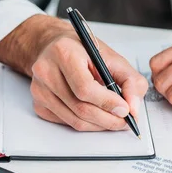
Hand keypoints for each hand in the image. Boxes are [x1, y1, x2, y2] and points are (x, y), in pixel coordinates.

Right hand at [0, 15, 147, 130]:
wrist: (53, 47)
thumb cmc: (82, 51)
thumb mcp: (112, 58)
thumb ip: (130, 81)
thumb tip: (133, 107)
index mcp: (64, 53)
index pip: (85, 88)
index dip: (107, 103)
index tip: (124, 109)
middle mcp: (46, 70)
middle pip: (80, 108)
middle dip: (107, 119)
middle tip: (124, 121)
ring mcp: (39, 89)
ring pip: (74, 120)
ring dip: (98, 125)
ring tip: (113, 119)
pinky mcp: (38, 103)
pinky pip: (66, 122)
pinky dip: (85, 123)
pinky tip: (95, 115)